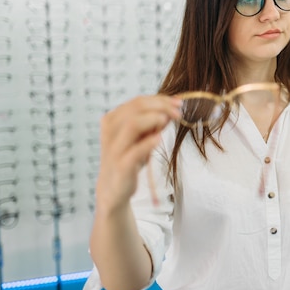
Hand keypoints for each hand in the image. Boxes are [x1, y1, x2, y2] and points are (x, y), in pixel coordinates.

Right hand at [95, 95, 181, 211]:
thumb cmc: (129, 159)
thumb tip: (173, 108)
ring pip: (132, 124)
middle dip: (161, 106)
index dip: (160, 99)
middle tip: (178, 112)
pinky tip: (159, 139)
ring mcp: (115, 148)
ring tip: (167, 121)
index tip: (179, 103)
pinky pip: (134, 151)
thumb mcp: (142, 138)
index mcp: (113, 120)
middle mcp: (111, 131)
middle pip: (136, 107)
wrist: (113, 190)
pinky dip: (148, 142)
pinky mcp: (121, 166)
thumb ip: (154, 123)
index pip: (138, 101)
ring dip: (154, 118)